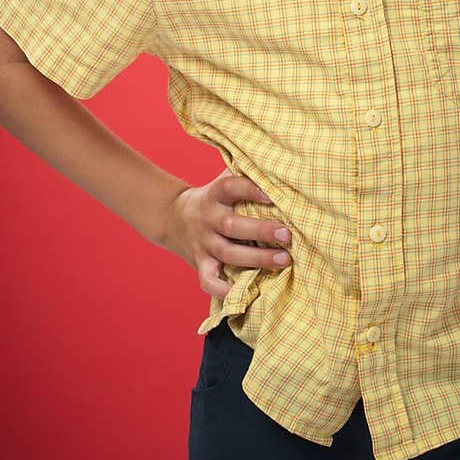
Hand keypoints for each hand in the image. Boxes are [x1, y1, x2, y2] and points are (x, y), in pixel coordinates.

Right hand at [161, 167, 292, 299]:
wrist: (172, 217)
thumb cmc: (215, 197)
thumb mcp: (223, 180)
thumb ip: (246, 173)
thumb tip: (281, 164)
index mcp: (215, 195)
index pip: (230, 187)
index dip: (250, 189)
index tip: (272, 195)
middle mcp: (208, 219)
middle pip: (232, 226)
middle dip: (260, 231)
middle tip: (287, 234)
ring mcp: (203, 244)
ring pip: (228, 253)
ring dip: (257, 259)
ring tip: (284, 259)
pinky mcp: (200, 264)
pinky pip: (209, 280)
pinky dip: (224, 290)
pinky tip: (245, 294)